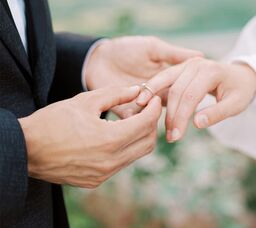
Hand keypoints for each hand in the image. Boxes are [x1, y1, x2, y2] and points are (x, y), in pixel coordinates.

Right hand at [19, 86, 161, 187]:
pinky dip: (126, 148)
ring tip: (131, 121)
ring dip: (140, 137)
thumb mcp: (85, 101)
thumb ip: (115, 95)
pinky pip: (122, 163)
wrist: (26, 149)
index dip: (154, 108)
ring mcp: (104, 174)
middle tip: (145, 110)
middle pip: (148, 142)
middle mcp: (110, 161)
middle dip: (151, 123)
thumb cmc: (53, 122)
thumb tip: (137, 90)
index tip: (154, 99)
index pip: (146, 123)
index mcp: (109, 139)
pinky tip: (116, 136)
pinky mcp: (96, 180)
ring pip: (137, 154)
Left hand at [84, 36, 202, 117]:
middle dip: (174, 114)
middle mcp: (156, 95)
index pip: (180, 91)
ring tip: (154, 117)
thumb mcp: (153, 48)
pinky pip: (134, 122)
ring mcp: (142, 105)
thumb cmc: (127, 49)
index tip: (189, 98)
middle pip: (170, 107)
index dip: (184, 96)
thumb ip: (174, 54)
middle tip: (176, 119)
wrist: (98, 57)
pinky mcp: (126, 112)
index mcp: (166, 81)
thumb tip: (201, 55)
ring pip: (154, 116)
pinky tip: (138, 119)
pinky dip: (138, 122)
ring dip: (155, 118)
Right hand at [136, 57, 255, 141]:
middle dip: (170, 115)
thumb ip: (217, 113)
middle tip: (169, 137)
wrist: (242, 75)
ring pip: (165, 82)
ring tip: (148, 119)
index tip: (175, 137)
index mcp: (210, 71)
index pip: (190, 97)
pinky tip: (145, 104)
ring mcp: (187, 64)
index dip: (181, 118)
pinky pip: (164, 78)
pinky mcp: (181, 67)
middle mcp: (196, 64)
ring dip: (155, 101)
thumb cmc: (240, 91)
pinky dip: (154, 90)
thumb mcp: (236, 104)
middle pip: (176, 91)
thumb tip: (196, 123)